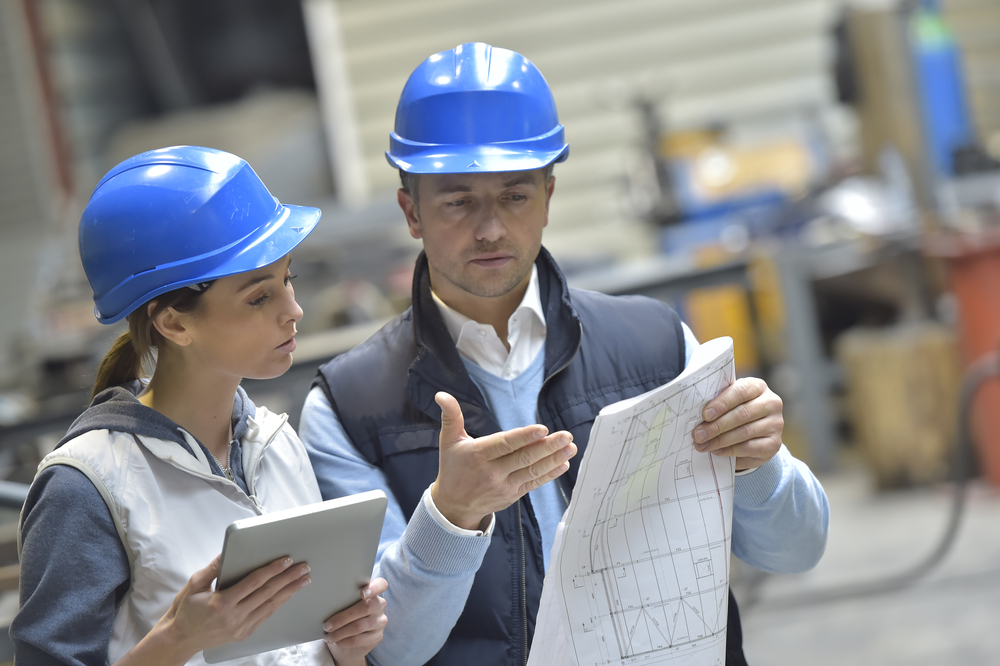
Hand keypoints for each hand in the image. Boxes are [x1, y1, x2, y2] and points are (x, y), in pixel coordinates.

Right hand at [148, 555, 310, 660]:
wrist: (180, 638)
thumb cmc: (186, 610)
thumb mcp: (194, 584)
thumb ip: (213, 568)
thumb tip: (227, 551)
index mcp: (222, 602)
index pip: (254, 582)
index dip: (272, 569)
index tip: (286, 560)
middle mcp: (234, 616)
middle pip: (268, 593)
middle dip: (288, 578)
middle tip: (303, 567)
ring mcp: (240, 627)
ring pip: (271, 605)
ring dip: (289, 591)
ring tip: (303, 580)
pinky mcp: (243, 633)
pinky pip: (265, 616)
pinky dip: (278, 604)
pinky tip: (287, 595)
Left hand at [323, 577, 387, 665]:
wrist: (348, 637)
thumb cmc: (345, 615)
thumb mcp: (344, 604)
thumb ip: (343, 599)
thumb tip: (328, 602)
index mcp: (373, 591)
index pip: (381, 584)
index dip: (374, 588)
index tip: (362, 593)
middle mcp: (380, 605)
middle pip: (366, 607)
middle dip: (343, 617)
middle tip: (327, 625)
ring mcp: (380, 621)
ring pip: (360, 626)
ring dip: (340, 633)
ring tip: (328, 636)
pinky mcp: (377, 636)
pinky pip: (359, 639)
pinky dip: (344, 641)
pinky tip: (336, 642)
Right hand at [432, 391, 576, 530]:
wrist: (453, 505)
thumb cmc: (453, 468)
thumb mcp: (448, 441)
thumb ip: (451, 416)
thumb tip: (442, 395)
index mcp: (478, 455)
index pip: (505, 444)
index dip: (524, 437)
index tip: (542, 429)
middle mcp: (492, 472)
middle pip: (523, 458)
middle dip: (547, 447)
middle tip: (565, 436)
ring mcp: (504, 485)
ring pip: (532, 471)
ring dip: (554, 459)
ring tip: (570, 447)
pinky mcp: (512, 495)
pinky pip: (534, 483)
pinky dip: (550, 474)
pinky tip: (563, 464)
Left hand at [692, 377, 782, 470]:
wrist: (756, 432)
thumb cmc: (736, 410)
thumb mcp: (729, 401)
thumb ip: (717, 402)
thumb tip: (694, 414)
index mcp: (758, 386)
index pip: (740, 391)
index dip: (722, 403)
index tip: (704, 415)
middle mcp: (771, 403)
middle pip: (741, 414)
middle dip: (716, 426)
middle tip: (698, 434)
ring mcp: (775, 424)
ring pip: (744, 433)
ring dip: (720, 440)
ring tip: (703, 444)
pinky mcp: (775, 444)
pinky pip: (749, 448)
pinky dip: (730, 451)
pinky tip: (717, 451)